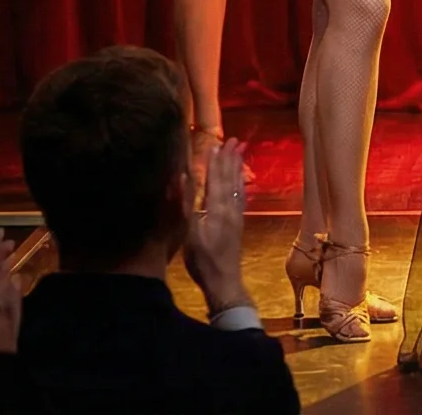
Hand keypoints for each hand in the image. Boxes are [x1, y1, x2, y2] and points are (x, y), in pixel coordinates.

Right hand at [185, 137, 252, 312]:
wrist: (224, 282)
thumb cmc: (203, 260)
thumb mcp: (190, 233)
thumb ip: (186, 204)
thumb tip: (182, 177)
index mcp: (218, 209)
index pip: (216, 179)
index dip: (216, 161)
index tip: (216, 143)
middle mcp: (230, 209)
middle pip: (230, 179)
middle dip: (231, 159)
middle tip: (235, 140)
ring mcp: (236, 217)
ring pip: (237, 187)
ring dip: (237, 168)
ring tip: (240, 153)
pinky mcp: (237, 225)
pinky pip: (240, 198)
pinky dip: (240, 185)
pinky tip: (240, 183)